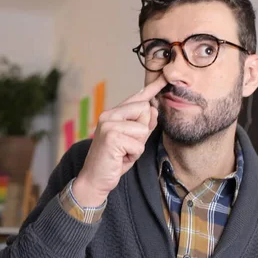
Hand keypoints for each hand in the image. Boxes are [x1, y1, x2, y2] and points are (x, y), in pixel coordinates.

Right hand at [72, 75, 166, 206]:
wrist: (95, 180)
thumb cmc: (113, 161)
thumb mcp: (132, 142)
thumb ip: (143, 125)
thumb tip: (153, 108)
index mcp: (113, 114)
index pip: (136, 98)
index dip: (151, 88)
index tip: (163, 77)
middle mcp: (109, 115)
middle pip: (144, 109)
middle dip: (143, 131)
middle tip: (127, 146)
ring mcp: (109, 125)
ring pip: (142, 129)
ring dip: (138, 146)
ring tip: (123, 153)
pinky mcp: (112, 137)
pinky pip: (138, 144)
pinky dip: (133, 155)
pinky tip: (120, 158)